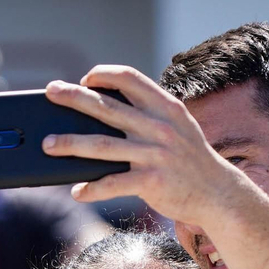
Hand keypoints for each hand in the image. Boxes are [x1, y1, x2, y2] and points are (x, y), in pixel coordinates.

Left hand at [42, 65, 242, 226]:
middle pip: (106, 107)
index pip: (130, 78)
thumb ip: (151, 114)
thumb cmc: (190, 159)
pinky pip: (113, 184)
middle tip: (51, 91)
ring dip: (69, 144)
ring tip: (48, 145)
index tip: (85, 78)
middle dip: (73, 97)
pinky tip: (77, 192)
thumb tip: (106, 108)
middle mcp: (159, 127)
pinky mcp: (152, 182)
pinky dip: (91, 188)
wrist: (219, 193)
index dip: (104, 74)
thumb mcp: (179, 126)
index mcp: (165, 107)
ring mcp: (155, 154)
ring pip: (101, 146)